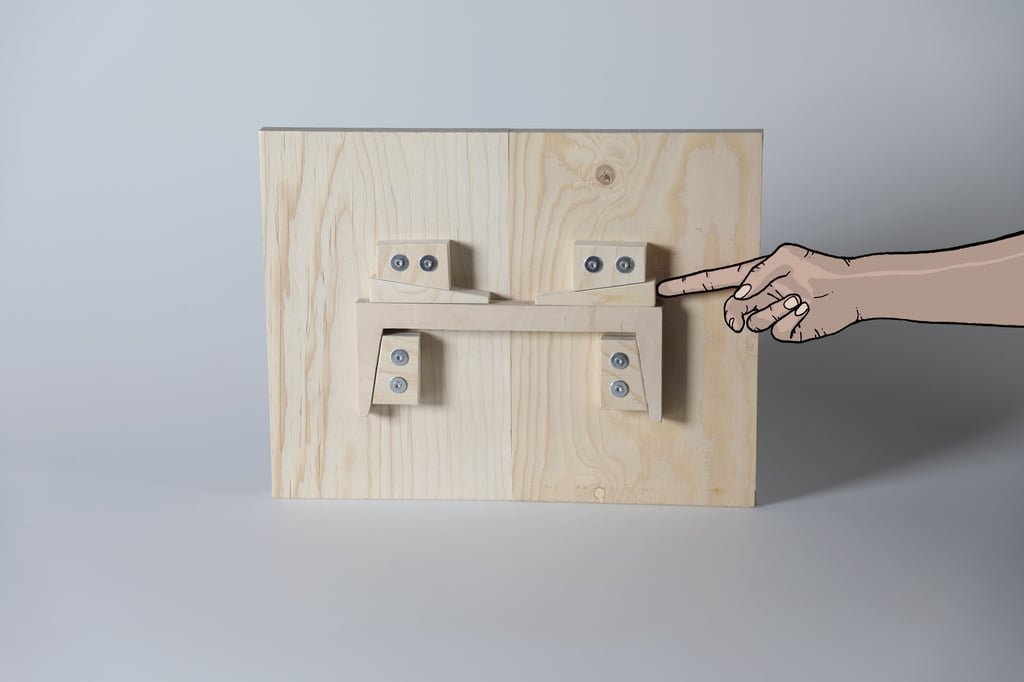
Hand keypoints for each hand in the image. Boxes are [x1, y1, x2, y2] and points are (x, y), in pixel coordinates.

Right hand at [657, 244, 865, 342]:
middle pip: (731, 309)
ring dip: (778, 309)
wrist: (850, 292)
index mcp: (754, 276)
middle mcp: (758, 296)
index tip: (665, 288)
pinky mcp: (785, 332)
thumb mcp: (786, 258)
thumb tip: (740, 297)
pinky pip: (775, 332)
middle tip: (758, 307)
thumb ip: (757, 275)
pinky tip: (806, 312)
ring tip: (801, 300)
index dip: (689, 285)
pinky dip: (790, 321)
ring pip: (755, 321)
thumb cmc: (820, 268)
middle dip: (741, 310)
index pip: (714, 280)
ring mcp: (770, 315)